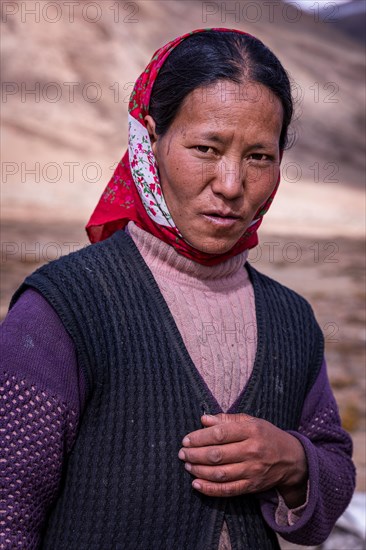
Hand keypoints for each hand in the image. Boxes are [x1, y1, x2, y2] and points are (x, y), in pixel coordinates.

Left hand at [178, 413, 307, 506]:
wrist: (292, 459)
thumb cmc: (267, 436)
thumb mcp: (251, 421)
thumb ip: (227, 420)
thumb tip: (204, 419)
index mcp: (251, 431)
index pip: (220, 434)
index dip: (200, 437)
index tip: (186, 439)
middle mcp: (252, 451)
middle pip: (217, 454)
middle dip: (195, 454)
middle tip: (182, 453)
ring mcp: (252, 471)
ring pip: (220, 473)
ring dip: (199, 470)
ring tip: (187, 465)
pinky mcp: (252, 487)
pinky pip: (228, 490)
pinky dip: (210, 489)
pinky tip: (196, 484)